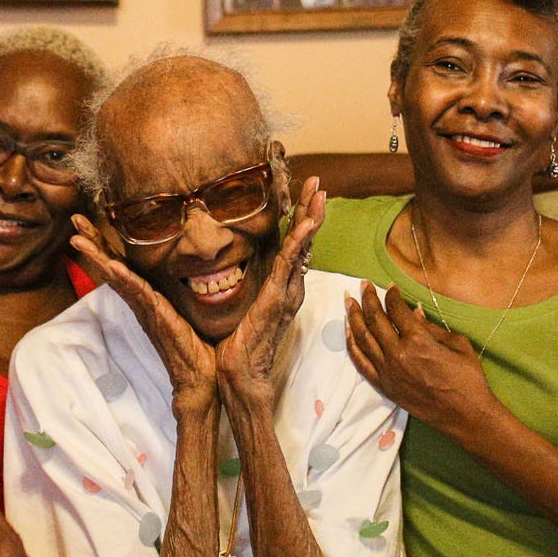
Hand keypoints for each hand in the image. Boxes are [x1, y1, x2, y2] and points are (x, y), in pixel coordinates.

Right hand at [71, 211, 216, 412]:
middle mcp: (141, 301)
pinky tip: (113, 266)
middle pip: (111, 265)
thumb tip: (194, 267)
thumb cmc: (196, 346)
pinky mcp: (158, 317)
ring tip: (78, 239)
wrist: (200, 378)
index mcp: (146, 295)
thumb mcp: (188, 309)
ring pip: (118, 277)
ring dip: (99, 256)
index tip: (87, 220)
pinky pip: (140, 294)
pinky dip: (125, 279)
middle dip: (93, 241)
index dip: (104, 241)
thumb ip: (184, 288)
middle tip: (75, 217)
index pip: (121, 263)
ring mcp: (147, 309)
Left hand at [216, 177, 324, 405]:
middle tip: (319, 183)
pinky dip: (299, 242)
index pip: (295, 246)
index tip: (305, 193)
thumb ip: (248, 289)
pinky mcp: (276, 298)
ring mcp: (286, 293)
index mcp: (282, 288)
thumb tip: (238, 270)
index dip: (301, 219)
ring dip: (310, 218)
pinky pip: (289, 265)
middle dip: (312, 210)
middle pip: (305, 242)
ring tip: (319, 193)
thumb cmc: (239, 345)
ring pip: (301, 248)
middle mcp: (290, 288)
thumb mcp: (244, 307)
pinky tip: (306, 224)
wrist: (240, 373)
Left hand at [346, 282, 496, 435]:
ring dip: (354, 318)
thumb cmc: (468, 379)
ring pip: (363, 339)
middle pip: (376, 320)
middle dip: (368, 299)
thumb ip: (432, 327)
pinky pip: (361, 364)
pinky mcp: (385, 387)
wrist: (466, 416)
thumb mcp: (457, 344)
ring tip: (348, 302)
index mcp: (418, 340)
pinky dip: (352, 346)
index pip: (397, 310)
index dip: (392, 296)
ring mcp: (388, 372)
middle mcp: (398, 354)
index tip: (391, 288)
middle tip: (362, 285)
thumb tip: (414, 312)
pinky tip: (348, 332)